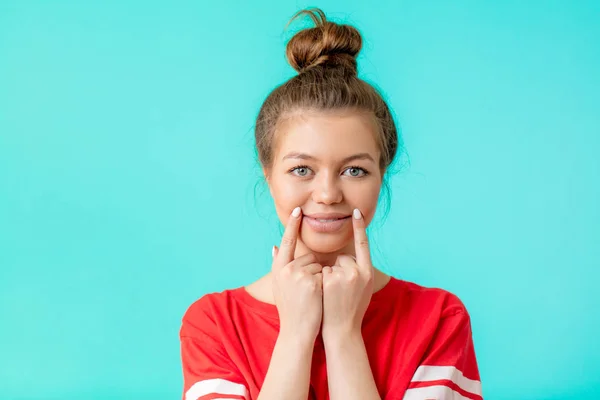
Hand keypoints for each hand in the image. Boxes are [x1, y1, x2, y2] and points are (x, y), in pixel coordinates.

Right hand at [271, 207, 322, 341]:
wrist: (297, 330)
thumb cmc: (290, 308)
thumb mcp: (279, 285)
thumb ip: (279, 264)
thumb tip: (274, 246)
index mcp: (279, 267)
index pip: (287, 241)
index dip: (293, 225)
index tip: (298, 210)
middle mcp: (287, 268)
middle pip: (310, 257)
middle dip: (313, 270)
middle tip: (306, 291)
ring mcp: (299, 275)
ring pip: (319, 266)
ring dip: (320, 278)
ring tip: (311, 295)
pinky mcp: (312, 282)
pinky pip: (325, 274)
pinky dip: (325, 284)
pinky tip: (318, 297)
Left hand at [321, 208, 373, 339]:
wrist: (342, 330)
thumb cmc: (350, 309)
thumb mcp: (362, 289)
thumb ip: (357, 271)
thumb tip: (346, 257)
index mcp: (368, 273)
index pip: (363, 245)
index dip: (359, 228)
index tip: (356, 211)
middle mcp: (359, 272)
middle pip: (343, 257)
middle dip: (338, 270)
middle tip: (340, 291)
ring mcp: (344, 276)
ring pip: (330, 264)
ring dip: (328, 275)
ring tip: (333, 295)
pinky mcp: (330, 280)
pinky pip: (321, 271)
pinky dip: (320, 280)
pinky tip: (325, 295)